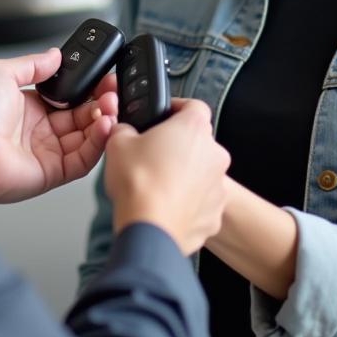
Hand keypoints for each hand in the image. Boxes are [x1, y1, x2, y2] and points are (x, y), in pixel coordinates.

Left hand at [0, 49, 118, 203]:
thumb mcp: (0, 71)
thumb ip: (32, 63)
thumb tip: (55, 55)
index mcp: (30, 107)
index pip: (70, 98)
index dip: (88, 89)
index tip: (103, 79)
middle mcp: (41, 130)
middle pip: (83, 117)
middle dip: (101, 104)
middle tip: (112, 93)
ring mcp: (47, 152)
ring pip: (88, 138)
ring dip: (104, 122)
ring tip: (111, 107)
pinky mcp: (52, 173)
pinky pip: (83, 160)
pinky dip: (98, 144)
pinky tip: (104, 126)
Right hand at [105, 98, 229, 254]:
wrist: (149, 230)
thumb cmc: (138, 183)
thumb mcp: (117, 142)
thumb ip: (124, 129)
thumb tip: (124, 131)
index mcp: (193, 128)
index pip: (194, 106)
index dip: (178, 108)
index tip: (165, 115)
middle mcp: (214, 154)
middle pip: (199, 141)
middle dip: (178, 146)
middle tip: (154, 155)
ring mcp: (218, 186)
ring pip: (202, 173)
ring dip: (185, 175)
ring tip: (158, 185)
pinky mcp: (215, 214)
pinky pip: (202, 201)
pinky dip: (188, 202)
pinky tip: (166, 206)